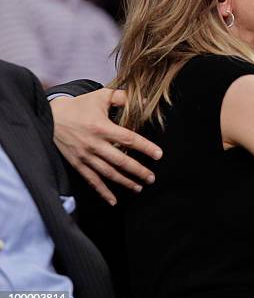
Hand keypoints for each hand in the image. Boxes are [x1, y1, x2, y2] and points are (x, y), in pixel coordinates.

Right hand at [50, 89, 162, 204]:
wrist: (50, 117)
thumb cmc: (80, 106)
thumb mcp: (101, 96)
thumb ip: (122, 97)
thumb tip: (144, 101)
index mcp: (102, 127)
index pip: (128, 139)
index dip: (145, 147)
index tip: (158, 155)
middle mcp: (94, 144)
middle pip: (120, 161)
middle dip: (138, 171)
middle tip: (151, 178)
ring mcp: (85, 156)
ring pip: (108, 173)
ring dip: (125, 182)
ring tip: (139, 187)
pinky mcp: (77, 164)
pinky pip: (92, 180)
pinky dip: (103, 192)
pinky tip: (113, 200)